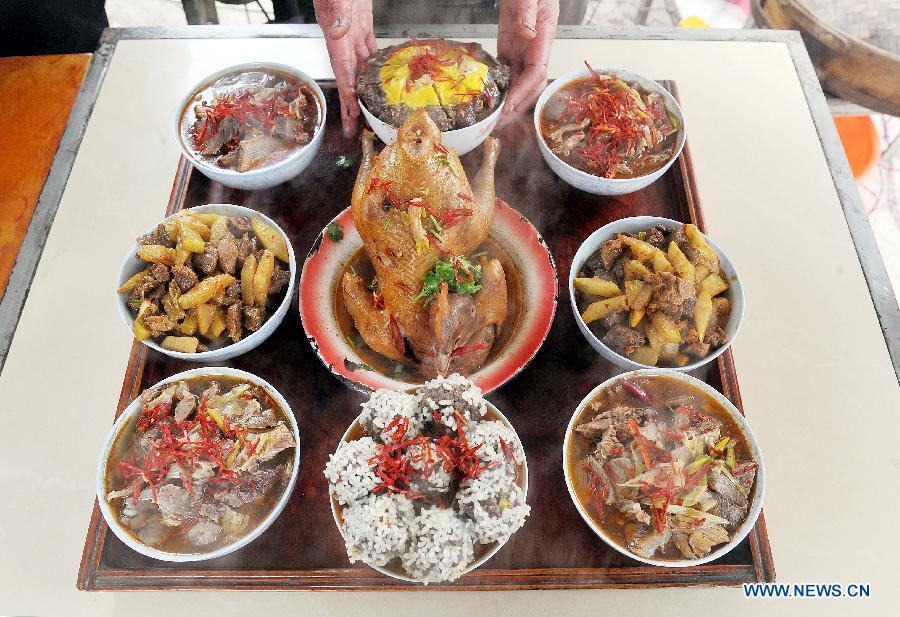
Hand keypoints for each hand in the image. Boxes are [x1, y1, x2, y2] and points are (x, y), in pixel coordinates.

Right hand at [313, 0, 376, 137]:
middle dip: (352, 106)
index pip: (343, 73)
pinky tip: (377, 76)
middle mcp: (343, 39)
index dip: (347, 97)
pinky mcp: (362, 23)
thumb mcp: (335, 0)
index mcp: (336, 37)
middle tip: (354, 130)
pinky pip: (368, 48)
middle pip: (349, 78)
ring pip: (359, 67)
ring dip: (363, 89)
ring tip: (366, 112)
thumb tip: (339, 32)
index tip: (351, 118)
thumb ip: (337, 17)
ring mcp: (353, 33)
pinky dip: (373, 64)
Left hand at [496, 0, 559, 127]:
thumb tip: (527, 35)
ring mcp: (522, 50)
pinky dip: (498, 88)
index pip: (536, 74)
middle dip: (516, 107)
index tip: (509, 107)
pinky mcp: (510, 47)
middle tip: (497, 124)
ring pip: (518, 83)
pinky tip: (488, 99)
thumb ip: (527, 14)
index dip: (523, 93)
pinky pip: (506, 72)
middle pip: (530, 87)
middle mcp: (534, 49)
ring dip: (507, 102)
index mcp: (543, 39)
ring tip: (492, 120)